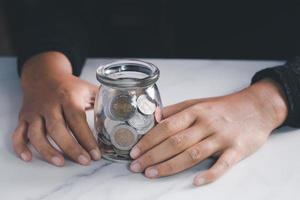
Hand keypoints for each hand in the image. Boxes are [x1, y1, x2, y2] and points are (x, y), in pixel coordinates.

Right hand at [12, 52, 100, 165]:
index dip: (87, 139)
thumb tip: (124, 111)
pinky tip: (29, 158)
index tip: (96, 154)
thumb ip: (103, 100)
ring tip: (60, 163)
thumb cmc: (69, 85)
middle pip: (57, 129)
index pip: (77, 120)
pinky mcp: (24, 117)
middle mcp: (49, 105)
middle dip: (71, 147)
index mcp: (67, 97)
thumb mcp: (87, 88)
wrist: (44, 75)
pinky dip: (20, 147)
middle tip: (84, 161)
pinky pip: (18, 133)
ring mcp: (35, 112)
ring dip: (47, 150)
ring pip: (36, 134)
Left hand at [129, 79, 287, 185]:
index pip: (166, 127)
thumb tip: (155, 116)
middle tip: (136, 166)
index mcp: (196, 111)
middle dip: (152, 155)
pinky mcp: (237, 149)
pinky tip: (195, 182)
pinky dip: (209, 174)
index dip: (148, 140)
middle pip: (175, 142)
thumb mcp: (199, 102)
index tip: (135, 151)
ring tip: (151, 173)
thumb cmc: (224, 106)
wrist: (257, 107)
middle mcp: (207, 124)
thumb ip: (176, 109)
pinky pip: (223, 164)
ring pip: (192, 154)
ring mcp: (222, 137)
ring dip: (170, 166)